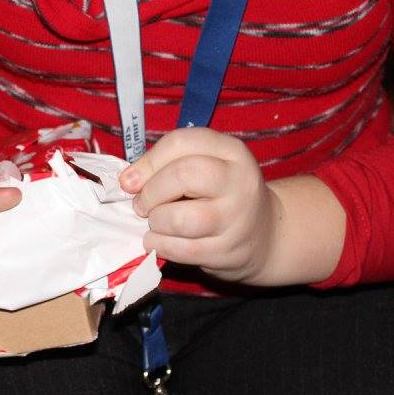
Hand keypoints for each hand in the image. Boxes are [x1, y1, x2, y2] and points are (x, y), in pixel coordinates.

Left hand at [119, 127, 279, 283]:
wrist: (265, 235)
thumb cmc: (221, 194)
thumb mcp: (208, 165)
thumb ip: (169, 163)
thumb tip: (128, 180)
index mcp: (232, 151)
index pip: (181, 142)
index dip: (148, 161)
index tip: (130, 179)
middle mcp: (239, 181)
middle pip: (183, 175)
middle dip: (151, 191)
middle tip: (141, 204)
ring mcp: (236, 219)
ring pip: (179, 218)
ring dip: (155, 221)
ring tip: (155, 222)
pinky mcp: (227, 252)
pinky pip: (180, 250)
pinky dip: (159, 245)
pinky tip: (157, 241)